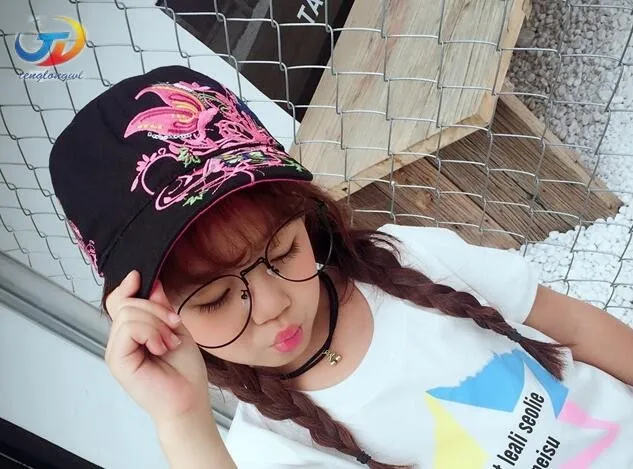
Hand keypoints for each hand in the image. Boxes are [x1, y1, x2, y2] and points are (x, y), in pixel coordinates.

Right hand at [104, 271, 210, 424]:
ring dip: (157, 324)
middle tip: (174, 329)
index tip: (141, 277)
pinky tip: (161, 347)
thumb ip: (160, 307)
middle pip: (127, 303)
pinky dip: (151, 333)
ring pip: (129, 314)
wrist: (189, 399)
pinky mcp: (117, 361)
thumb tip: (151, 282)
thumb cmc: (185, 370)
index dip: (128, 286)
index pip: (119, 301)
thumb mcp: (175, 328)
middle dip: (156, 310)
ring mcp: (116, 350)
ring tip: (169, 343)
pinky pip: (129, 329)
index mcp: (133, 332)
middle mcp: (120, 340)